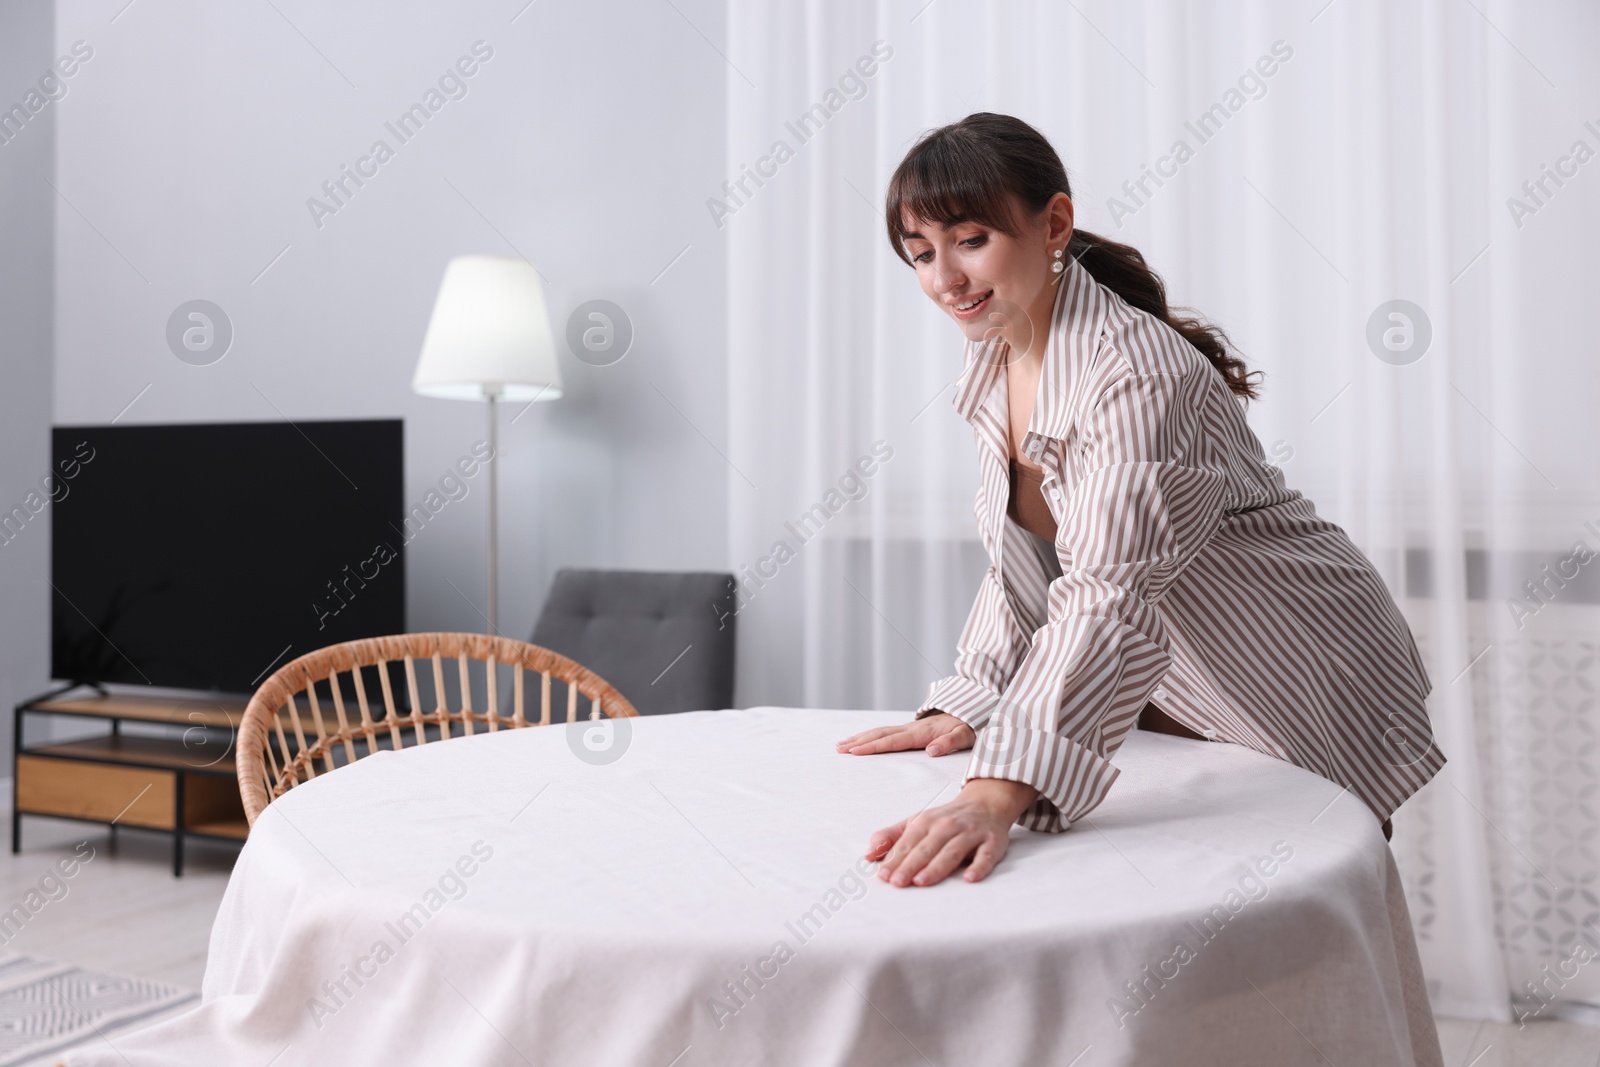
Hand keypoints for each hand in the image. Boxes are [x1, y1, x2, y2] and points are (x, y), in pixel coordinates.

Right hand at [836, 712, 974, 757]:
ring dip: (860, 738)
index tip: (855, 752)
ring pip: (880, 731)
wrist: (974, 708)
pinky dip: (870, 736)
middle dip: (859, 742)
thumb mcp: (966, 734)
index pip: (893, 741)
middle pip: (880, 734)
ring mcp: (910, 727)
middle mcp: (912, 728)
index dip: (873, 747)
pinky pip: (886, 732)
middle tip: (839, 749)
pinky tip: (861, 739)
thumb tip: (931, 751)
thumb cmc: (970, 725)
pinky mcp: (911, 729)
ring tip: (841, 744)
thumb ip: (949, 742)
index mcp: (922, 733)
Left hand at [865, 778, 1038, 886]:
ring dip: (937, 866)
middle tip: (898, 882)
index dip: (895, 859)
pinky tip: (970, 878)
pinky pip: (986, 855)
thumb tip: (867, 856)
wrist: (986, 802)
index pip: (908, 843)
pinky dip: (979, 866)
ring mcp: (971, 833)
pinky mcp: (992, 842)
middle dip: (911, 864)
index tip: (883, 876)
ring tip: (923, 881)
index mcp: (927, 821)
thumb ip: (892, 837)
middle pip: (927, 847)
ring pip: (953, 850)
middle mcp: (948, 826)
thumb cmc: (946, 819)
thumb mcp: (917, 822)